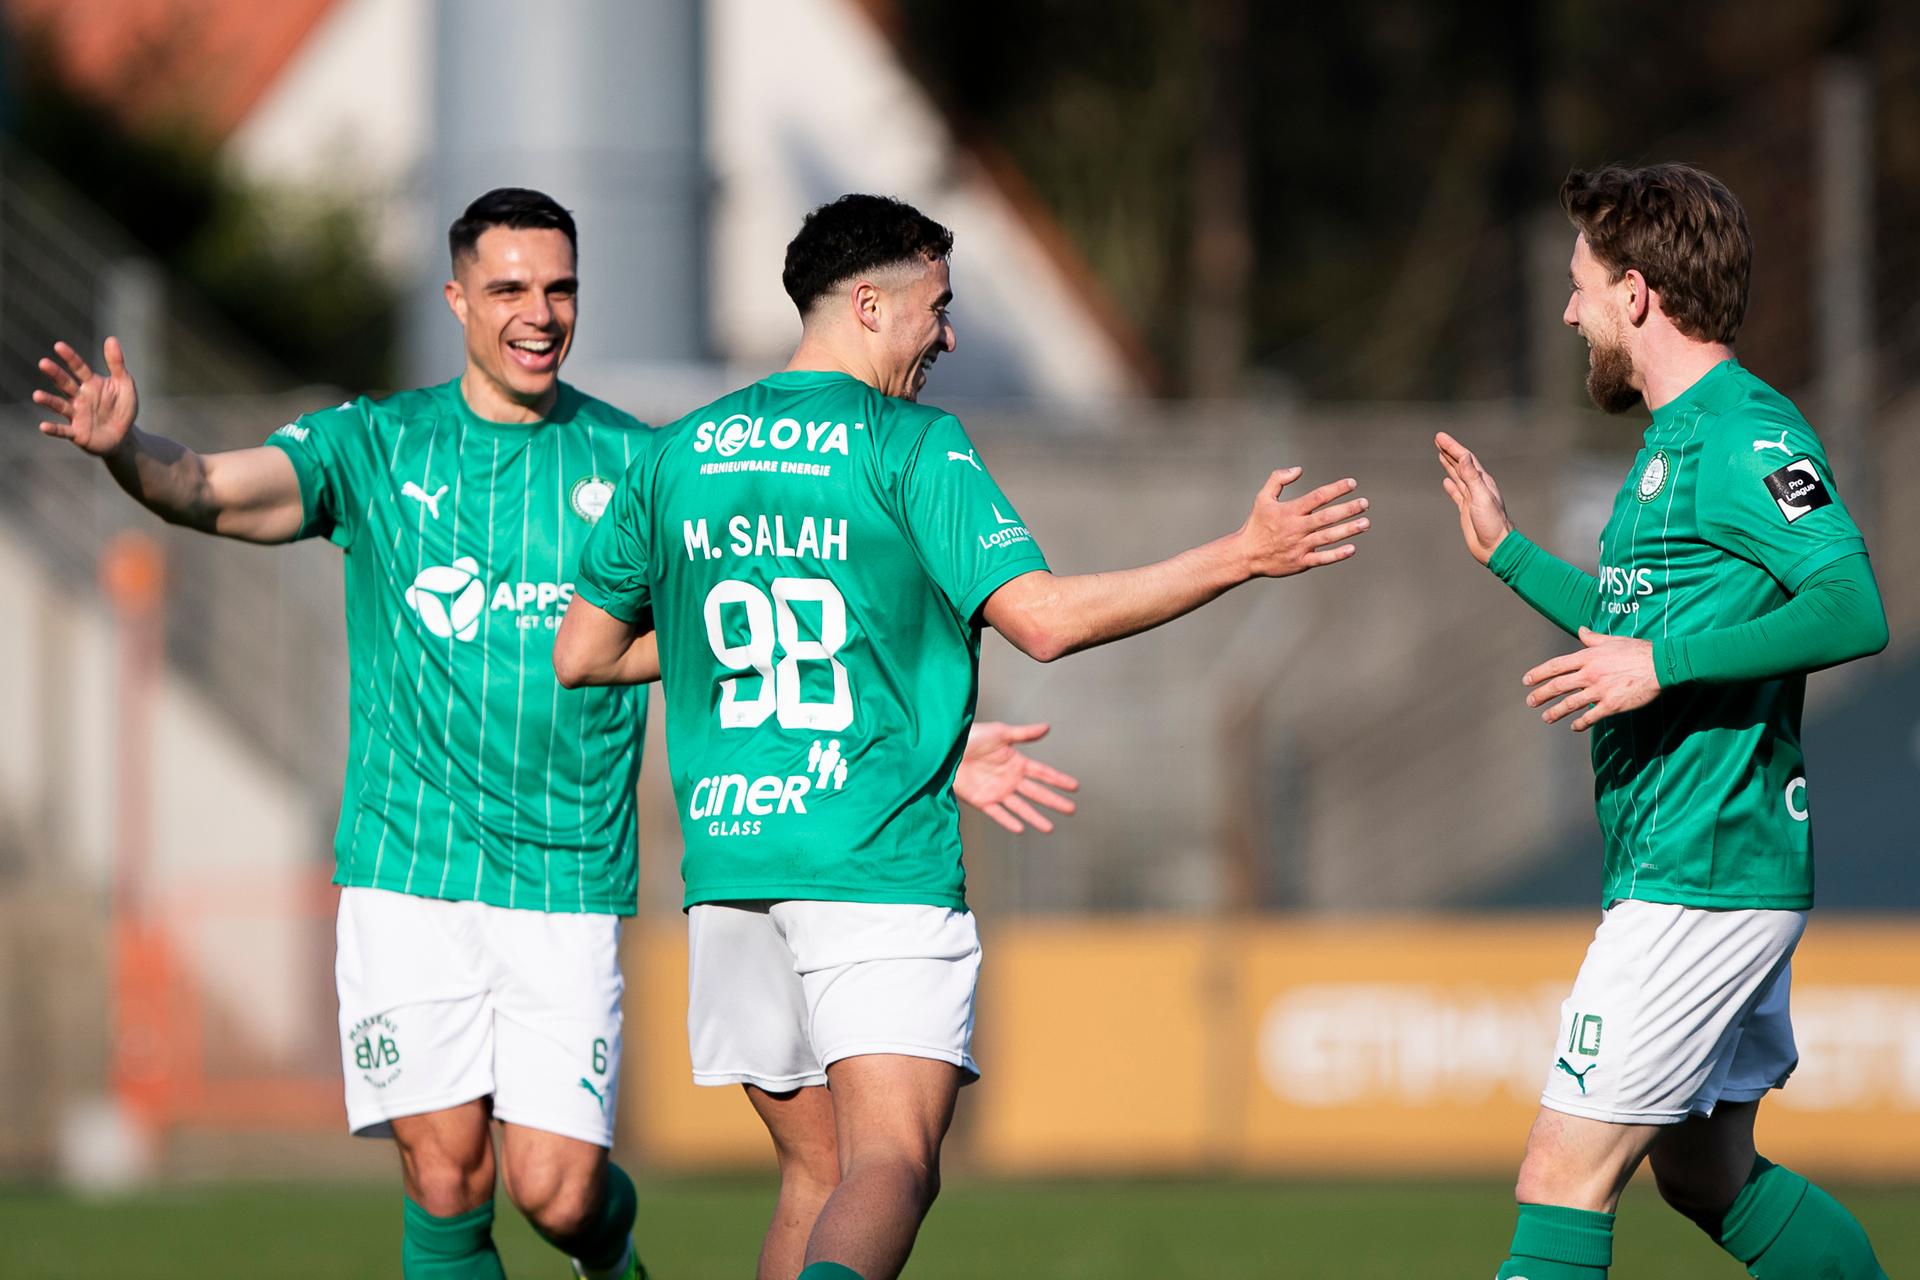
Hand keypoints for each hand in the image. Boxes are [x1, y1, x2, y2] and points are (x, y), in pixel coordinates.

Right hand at [35, 338, 139, 456]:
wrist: (124, 436)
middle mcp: (79, 397)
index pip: (78, 367)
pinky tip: (43, 426)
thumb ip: (116, 363)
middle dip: (55, 374)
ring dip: (49, 401)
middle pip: (65, 383)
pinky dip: (54, 429)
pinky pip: (63, 430)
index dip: (70, 357)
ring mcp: (76, 415)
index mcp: (90, 384)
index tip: (59, 346)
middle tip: (43, 363)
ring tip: (37, 395)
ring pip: (60, 406)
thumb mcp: (124, 384)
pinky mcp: (77, 433)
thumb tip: (111, 338)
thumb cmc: (122, 408)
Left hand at [954, 721, 1079, 833]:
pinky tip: (1020, 828)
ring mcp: (997, 791)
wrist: (945, 748)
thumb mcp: (1000, 732)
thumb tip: (1047, 727)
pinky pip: (997, 813)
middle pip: (1037, 793)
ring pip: (1021, 807)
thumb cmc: (971, 736)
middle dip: (1054, 801)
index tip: (1075, 787)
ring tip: (1049, 828)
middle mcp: (1010, 779)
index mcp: (1016, 763)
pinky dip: (1008, 821)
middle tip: (1071, 810)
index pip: (1043, 773)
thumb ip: (1024, 733)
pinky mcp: (982, 800)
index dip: (1059, 780)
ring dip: (1035, 817)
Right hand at [1237, 467, 1369, 577]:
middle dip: (1348, 509)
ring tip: (1365, 523)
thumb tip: (1298, 469)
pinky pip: (1321, 558)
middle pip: (1327, 517)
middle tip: (1365, 503)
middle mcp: (1296, 528)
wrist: (1245, 555)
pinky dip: (1337, 555)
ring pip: (1328, 537)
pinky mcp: (1300, 562)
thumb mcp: (1262, 498)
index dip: (1336, 489)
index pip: (1317, 497)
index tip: (1352, 483)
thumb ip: (1278, 479)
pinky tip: (1351, 548)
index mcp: (1289, 511)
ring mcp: (1299, 546)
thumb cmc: (1256, 525)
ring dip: (1348, 530)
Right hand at [1435, 432, 1513, 564]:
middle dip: (1450, 451)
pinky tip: (1446, 482)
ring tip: (1441, 454)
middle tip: (1438, 440)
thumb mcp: (1481, 497)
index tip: (1439, 437)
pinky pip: (1457, 493)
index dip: (1452, 447)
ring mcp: (1472, 498)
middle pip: (1461, 464)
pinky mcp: (1467, 510)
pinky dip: (1451, 486)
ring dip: (1450, 464)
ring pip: (1458, 476)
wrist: (1496, 547)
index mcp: (1482, 481)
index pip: (1465, 459)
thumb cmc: (1492, 523)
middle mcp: (1477, 487)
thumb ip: (1471, 477)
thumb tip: (1463, 455)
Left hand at [1523, 627, 1659, 731]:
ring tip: (1546, 717)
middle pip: (1558, 686)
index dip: (1538, 674)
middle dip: (1541, 694)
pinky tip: (1574, 727)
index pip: (1556, 666)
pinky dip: (1580, 723)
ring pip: (1570, 703)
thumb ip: (1593, 638)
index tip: (1527, 681)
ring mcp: (1600, 690)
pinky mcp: (1611, 705)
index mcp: (1588, 657)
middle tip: (1530, 702)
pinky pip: (1591, 717)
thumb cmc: (1638, 650)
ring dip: (1555, 712)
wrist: (1660, 665)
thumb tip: (1581, 630)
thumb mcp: (1612, 640)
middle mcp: (1590, 674)